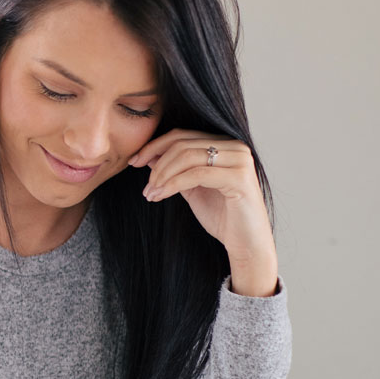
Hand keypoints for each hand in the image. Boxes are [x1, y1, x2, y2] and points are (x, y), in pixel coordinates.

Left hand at [129, 128, 278, 296]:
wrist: (245, 243)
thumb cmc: (222, 216)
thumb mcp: (191, 188)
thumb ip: (175, 170)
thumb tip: (149, 156)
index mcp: (225, 145)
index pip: (182, 135)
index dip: (154, 146)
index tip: (133, 162)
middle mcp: (235, 147)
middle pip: (182, 144)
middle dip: (156, 164)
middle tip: (145, 185)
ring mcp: (239, 160)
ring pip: (187, 156)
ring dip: (162, 176)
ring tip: (150, 193)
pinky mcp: (239, 178)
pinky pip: (196, 174)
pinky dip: (172, 185)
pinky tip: (160, 196)